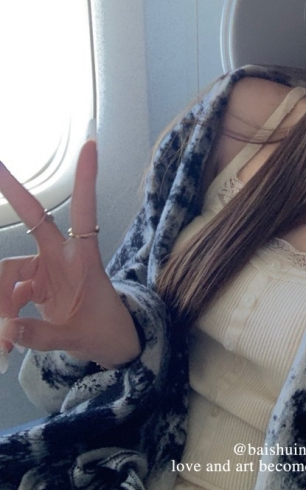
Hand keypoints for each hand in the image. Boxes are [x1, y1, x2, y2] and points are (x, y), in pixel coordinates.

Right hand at [0, 140, 139, 369]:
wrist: (111, 345)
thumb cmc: (105, 332)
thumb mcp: (77, 338)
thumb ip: (40, 334)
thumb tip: (6, 330)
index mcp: (83, 258)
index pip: (85, 211)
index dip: (86, 179)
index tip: (91, 144)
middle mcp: (62, 256)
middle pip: (33, 218)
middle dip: (13, 189)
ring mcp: (46, 268)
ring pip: (8, 270)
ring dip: (1, 301)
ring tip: (4, 343)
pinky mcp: (34, 285)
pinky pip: (7, 292)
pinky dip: (3, 315)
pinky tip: (5, 342)